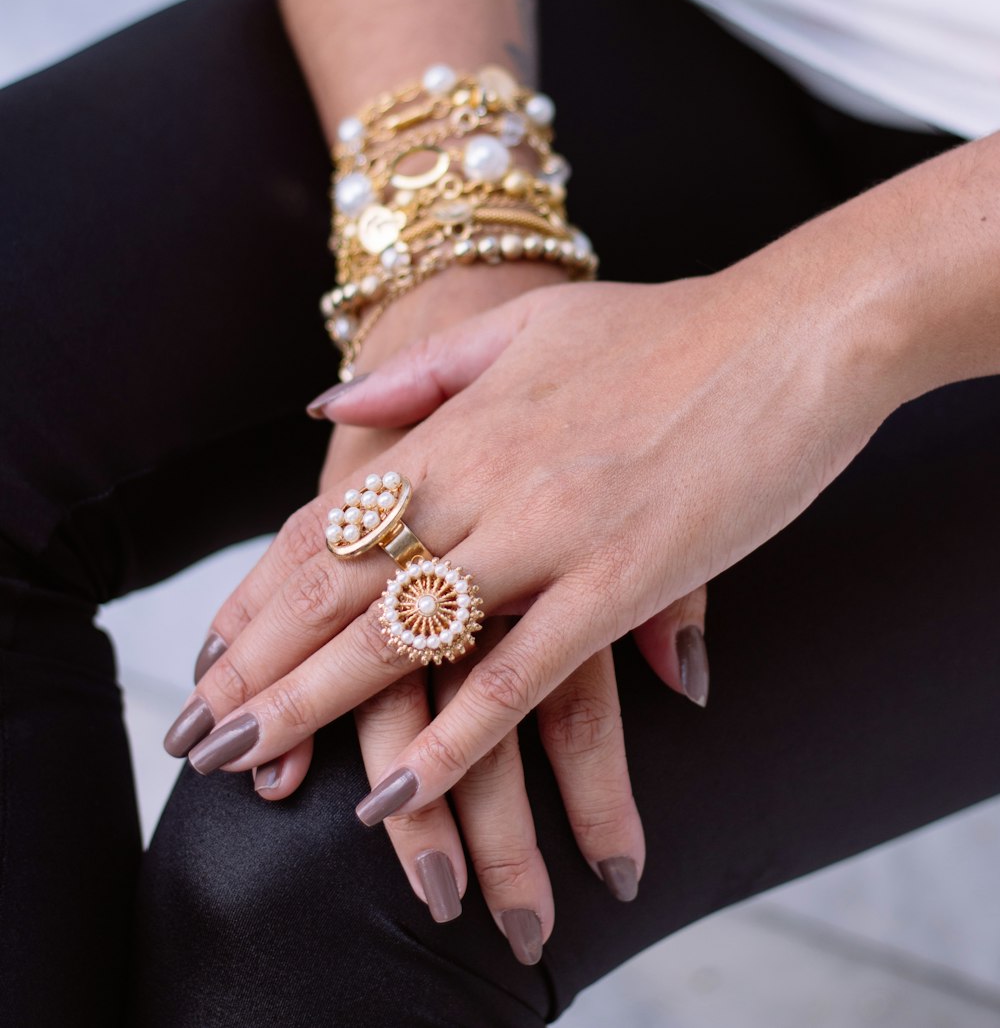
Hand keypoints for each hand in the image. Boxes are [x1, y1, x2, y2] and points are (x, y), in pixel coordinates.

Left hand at [172, 247, 895, 824]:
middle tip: (195, 732)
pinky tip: (400, 791)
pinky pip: (522, 672)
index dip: (261, 595)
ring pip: (408, 632)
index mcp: (460, 424)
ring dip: (319, 705)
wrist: (791, 330)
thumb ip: (421, 372)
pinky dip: (455, 738)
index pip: (330, 523)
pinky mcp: (625, 577)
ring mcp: (552, 531)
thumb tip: (327, 401)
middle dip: (259, 665)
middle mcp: (487, 479)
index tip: (210, 656)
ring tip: (249, 764)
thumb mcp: (526, 327)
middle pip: (344, 585)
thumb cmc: (664, 327)